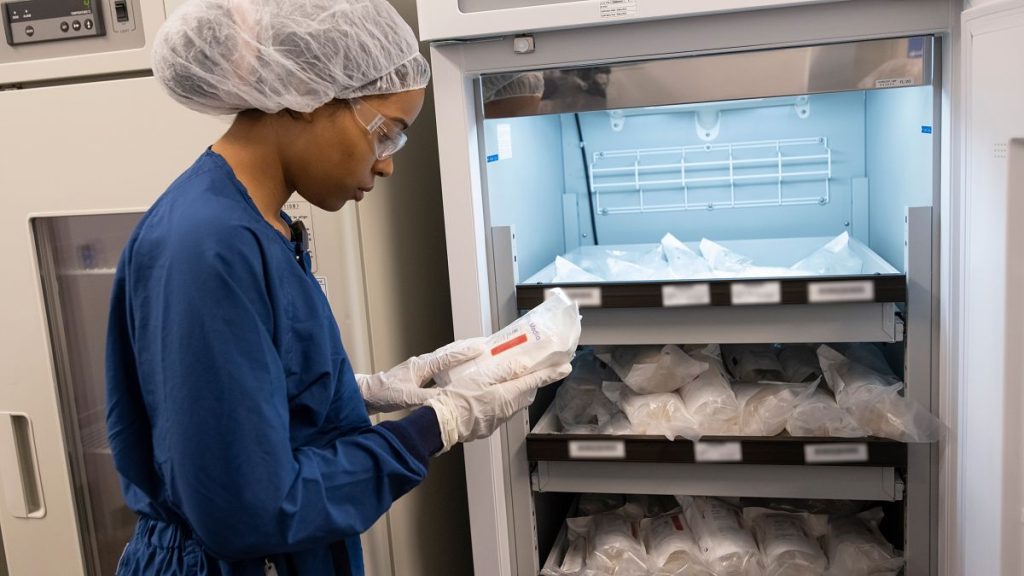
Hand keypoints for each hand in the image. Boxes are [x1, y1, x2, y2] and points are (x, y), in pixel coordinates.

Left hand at [356, 338, 485, 413]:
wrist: (368, 393)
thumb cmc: (384, 393)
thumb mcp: (408, 397)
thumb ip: (428, 398)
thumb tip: (447, 400)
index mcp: (422, 366)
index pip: (448, 357)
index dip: (465, 353)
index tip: (481, 348)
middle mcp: (422, 363)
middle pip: (449, 352)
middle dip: (466, 348)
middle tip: (484, 344)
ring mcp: (420, 368)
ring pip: (444, 358)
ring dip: (459, 355)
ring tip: (475, 354)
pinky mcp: (417, 375)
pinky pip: (439, 367)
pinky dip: (451, 365)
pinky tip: (456, 372)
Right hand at [426, 363, 571, 451]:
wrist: (440, 424)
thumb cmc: (456, 399)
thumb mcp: (480, 377)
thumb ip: (504, 371)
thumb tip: (524, 365)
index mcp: (506, 395)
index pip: (535, 381)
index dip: (551, 373)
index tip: (564, 368)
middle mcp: (506, 410)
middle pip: (526, 393)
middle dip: (533, 382)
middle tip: (536, 370)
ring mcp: (496, 420)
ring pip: (514, 403)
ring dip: (517, 391)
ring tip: (511, 380)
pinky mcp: (487, 426)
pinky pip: (501, 411)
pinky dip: (503, 401)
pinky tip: (492, 395)